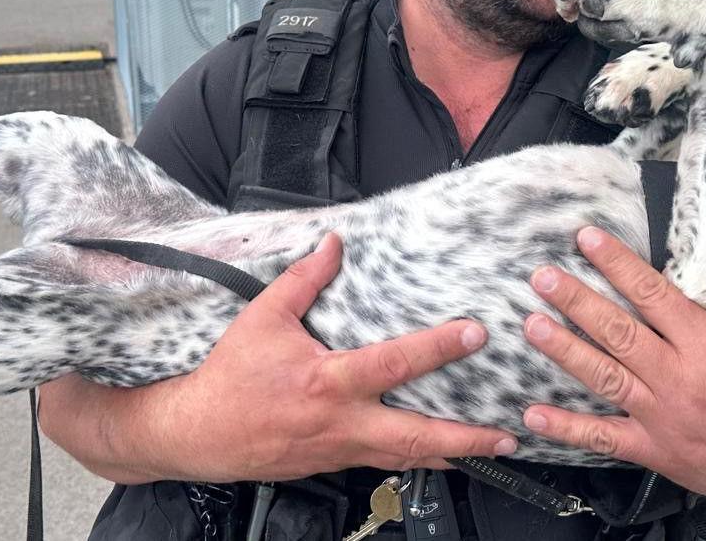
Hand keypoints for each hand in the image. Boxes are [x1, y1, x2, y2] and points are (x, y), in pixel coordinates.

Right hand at [138, 233, 516, 481]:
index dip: (437, 348)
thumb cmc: (231, 376)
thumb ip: (304, 280)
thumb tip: (335, 243)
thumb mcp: (263, 317)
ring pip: (407, 458)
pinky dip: (418, 459)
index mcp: (327, 381)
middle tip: (505, 435)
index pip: (394, 364)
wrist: (200, 433)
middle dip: (465, 439)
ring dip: (453, 455)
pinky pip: (387, 463)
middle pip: (416, 436)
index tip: (474, 334)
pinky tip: (443, 454)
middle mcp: (342, 421)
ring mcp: (341, 449)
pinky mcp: (336, 463)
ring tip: (493, 450)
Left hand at [522, 227, 705, 515]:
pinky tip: (533, 414)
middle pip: (618, 332)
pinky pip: (603, 438)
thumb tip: (686, 275)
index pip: (653, 295)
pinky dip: (566, 428)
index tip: (588, 240)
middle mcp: (680, 379)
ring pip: (603, 377)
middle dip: (576, 301)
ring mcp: (662, 417)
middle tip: (542, 278)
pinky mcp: (654, 449)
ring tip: (532, 325)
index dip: (617, 264)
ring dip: (564, 350)